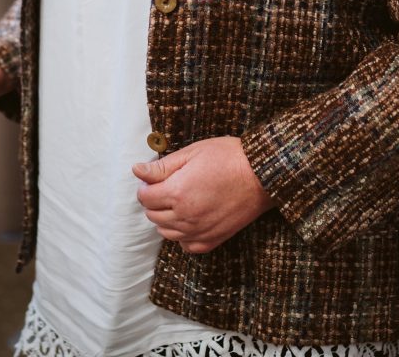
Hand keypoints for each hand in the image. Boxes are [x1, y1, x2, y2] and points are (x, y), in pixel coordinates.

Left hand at [132, 136, 273, 253]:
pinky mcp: (213, 240)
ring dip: (165, 219)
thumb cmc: (228, 157)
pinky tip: (189, 220)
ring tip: (178, 201)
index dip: (146, 186)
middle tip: (166, 187)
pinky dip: (182, 235)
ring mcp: (199, 231)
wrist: (261, 174)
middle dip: (154, 201)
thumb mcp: (192, 152)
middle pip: (153, 216)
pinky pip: (186, 246)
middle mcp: (185, 216)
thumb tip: (137, 171)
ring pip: (166, 233)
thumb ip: (162, 166)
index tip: (153, 179)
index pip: (145, 198)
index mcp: (177, 192)